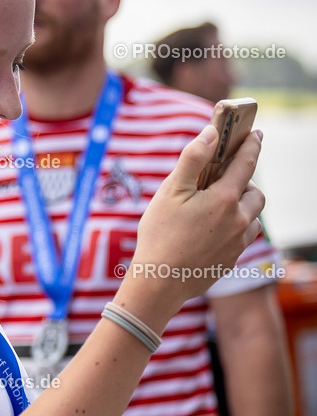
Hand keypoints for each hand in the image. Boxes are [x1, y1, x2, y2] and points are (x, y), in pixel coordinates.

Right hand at [131, 126, 264, 303]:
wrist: (160, 282)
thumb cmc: (160, 234)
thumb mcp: (171, 190)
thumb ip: (193, 158)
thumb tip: (211, 133)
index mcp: (225, 199)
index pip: (247, 163)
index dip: (251, 145)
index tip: (255, 134)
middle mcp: (239, 221)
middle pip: (255, 194)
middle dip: (246, 182)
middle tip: (225, 180)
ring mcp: (237, 243)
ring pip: (252, 218)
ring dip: (242, 208)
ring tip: (218, 207)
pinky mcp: (231, 260)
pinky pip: (242, 238)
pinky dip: (235, 228)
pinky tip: (212, 231)